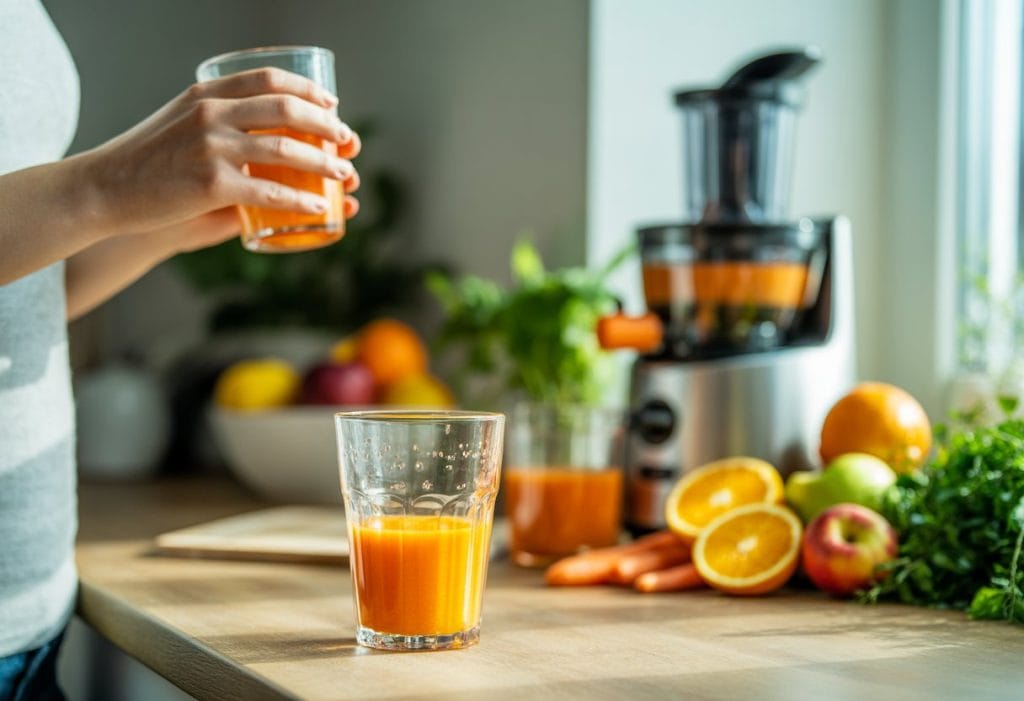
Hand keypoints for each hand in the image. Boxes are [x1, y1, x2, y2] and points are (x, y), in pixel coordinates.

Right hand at [78, 67, 361, 236]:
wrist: (105, 188)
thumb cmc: (147, 159)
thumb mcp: (180, 120)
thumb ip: (218, 118)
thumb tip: (261, 126)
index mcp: (207, 93)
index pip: (270, 80)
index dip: (308, 91)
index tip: (332, 104)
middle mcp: (212, 113)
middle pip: (288, 111)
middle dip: (327, 126)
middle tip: (348, 141)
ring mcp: (212, 148)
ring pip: (287, 151)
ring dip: (324, 164)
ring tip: (344, 173)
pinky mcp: (211, 184)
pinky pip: (270, 192)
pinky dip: (300, 201)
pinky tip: (317, 207)